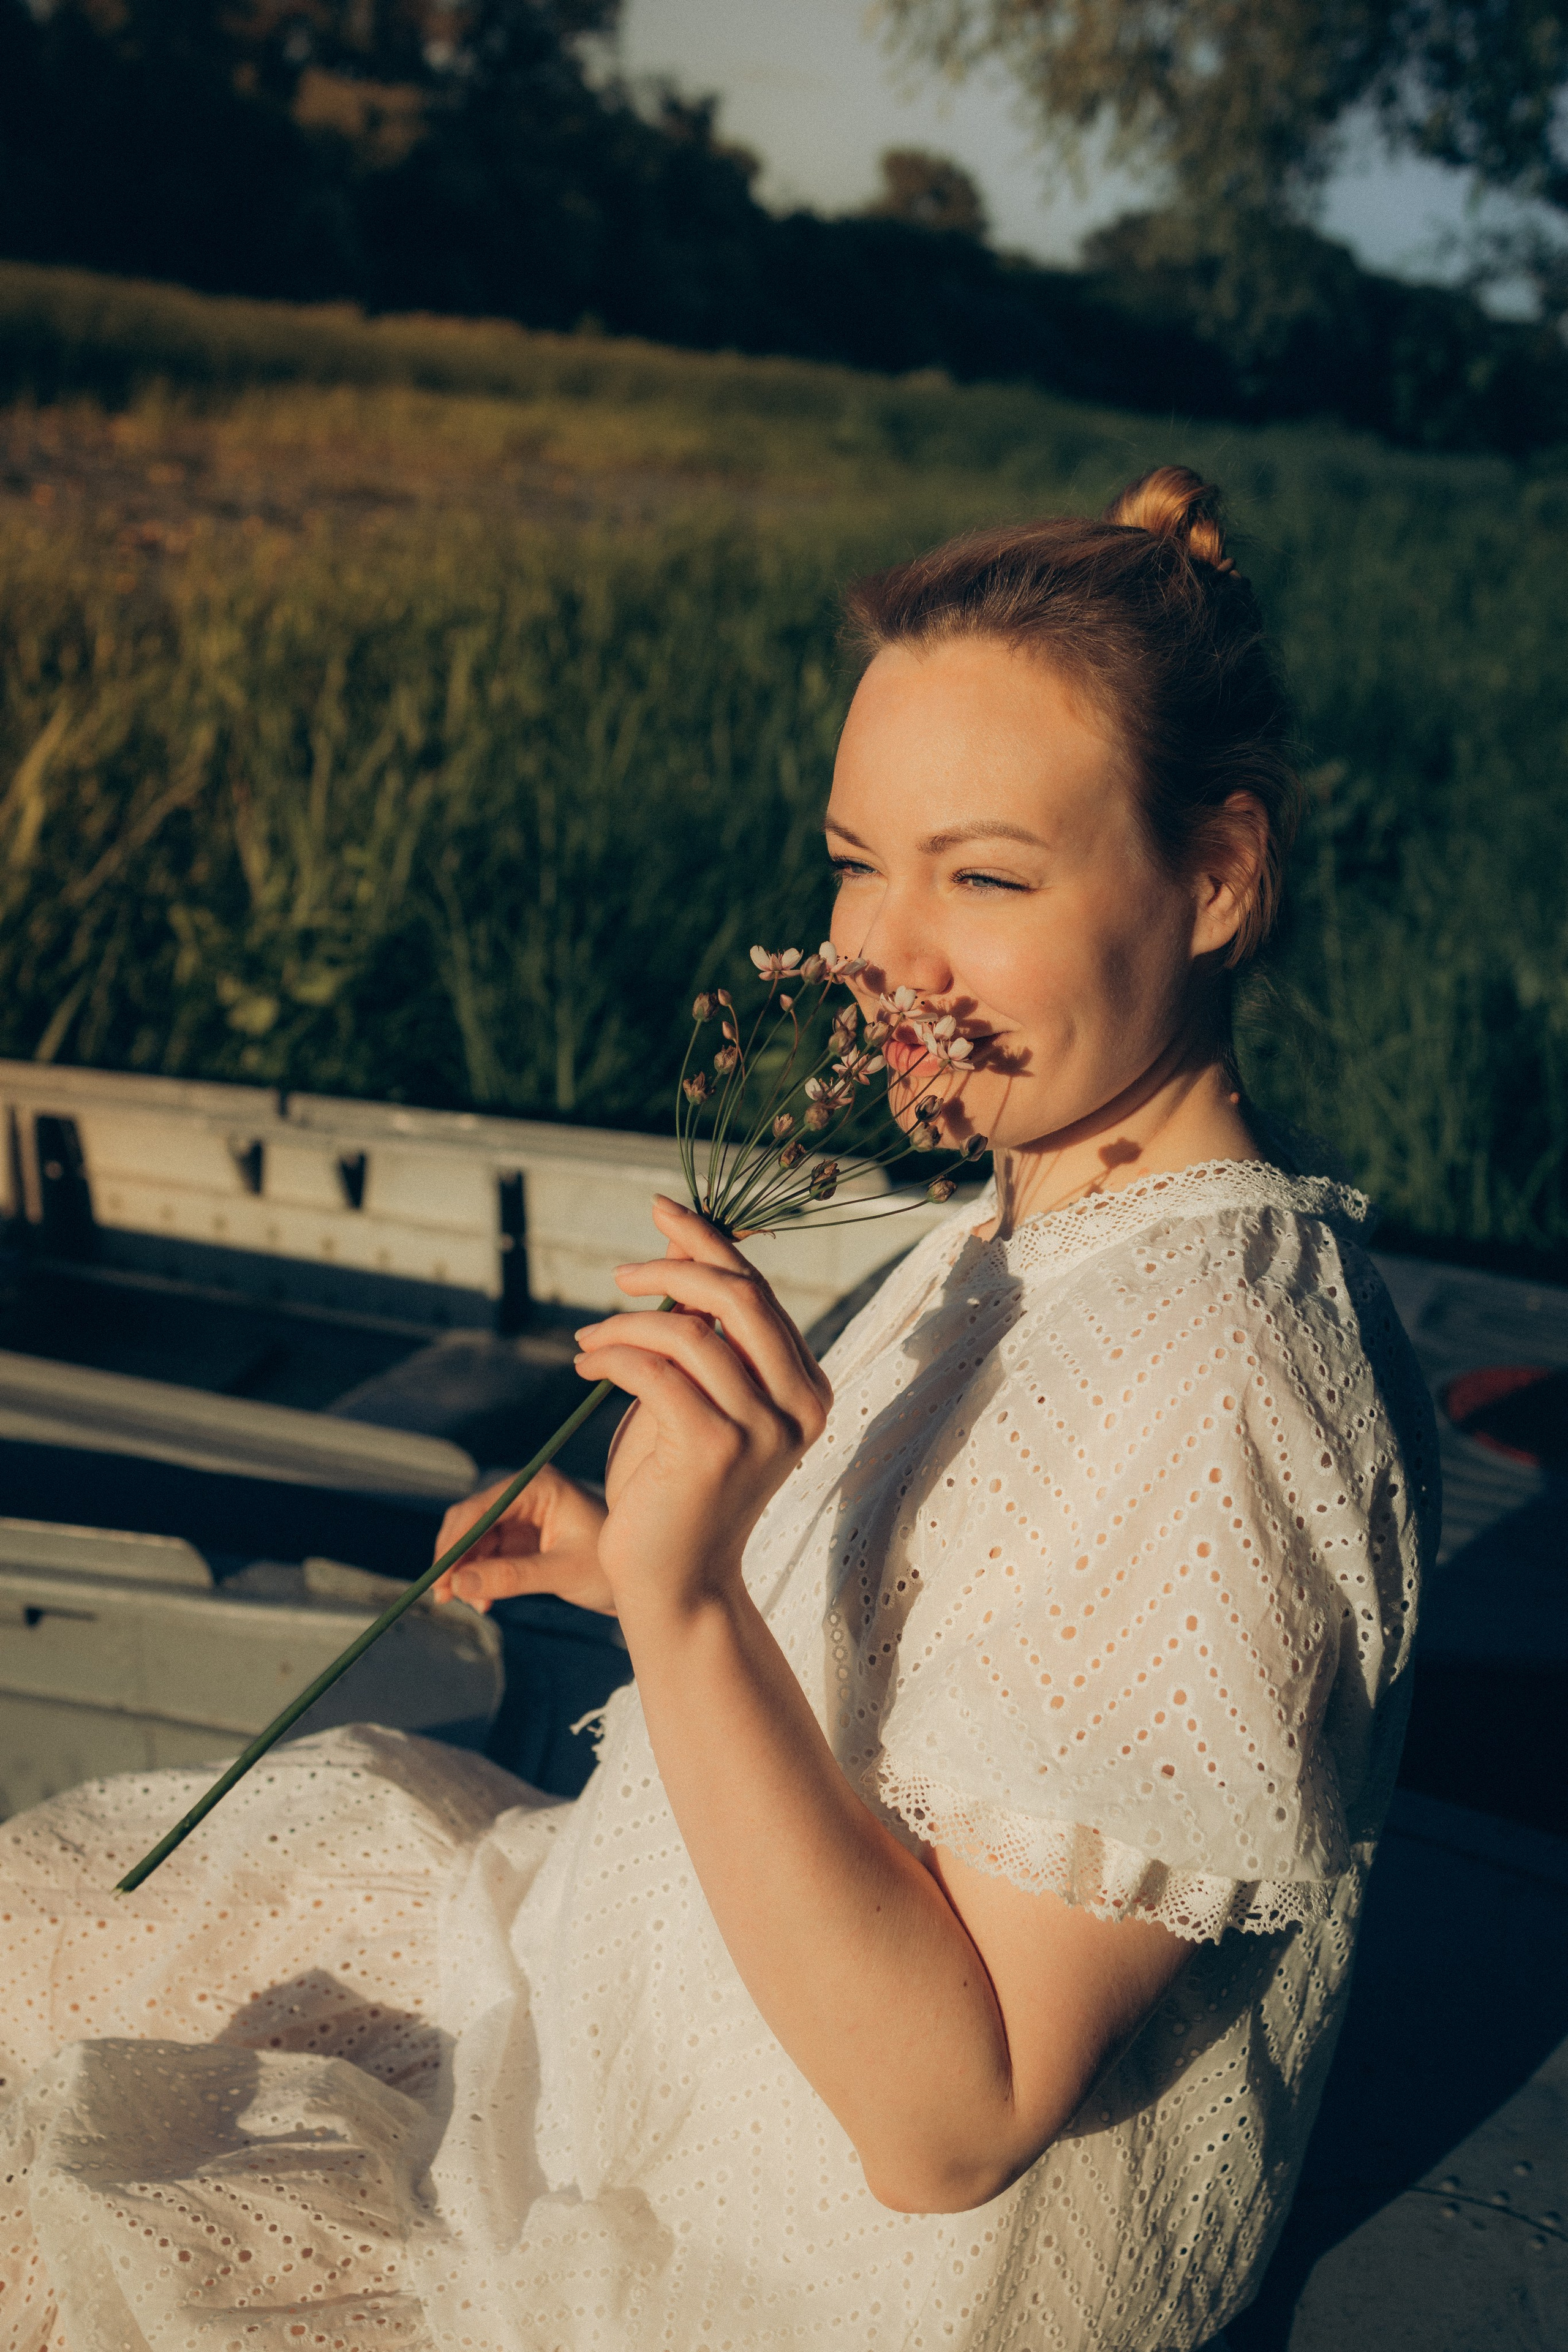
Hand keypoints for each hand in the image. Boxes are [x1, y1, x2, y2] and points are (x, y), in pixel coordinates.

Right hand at [428, 1462, 614, 1615]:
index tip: (439, 1578)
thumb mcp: (562, 1572)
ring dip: (466, 1571)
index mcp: (539, 1486)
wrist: (639, 1581)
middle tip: (443, 1597)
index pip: (481, 1508)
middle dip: (455, 1559)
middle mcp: (527, 1493)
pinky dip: (481, 1576)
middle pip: (471, 1520)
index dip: (455, 1543)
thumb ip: (512, 1577)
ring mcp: (523, 1515)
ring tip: (468, 1605)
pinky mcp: (523, 1537)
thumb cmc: (610, 1569)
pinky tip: (484, 1602)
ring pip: (475, 1539)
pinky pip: (488, 1553)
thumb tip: (459, 1584)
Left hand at [571, 1196, 831, 1618]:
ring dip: (625, 1324)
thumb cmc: (678, 1489)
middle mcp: (799, 1405)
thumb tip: (678, 1249)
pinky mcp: (715, 1450)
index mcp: (807, 1389)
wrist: (675, 1583)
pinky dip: (612, 1356)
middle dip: (673, 1266)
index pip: (758, 1292)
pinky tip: (586, 1366)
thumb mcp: (697, 1401)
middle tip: (620, 1271)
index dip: (708, 1243)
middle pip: (738, 1296)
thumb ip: (701, 1335)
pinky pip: (655, 1372)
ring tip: (589, 1340)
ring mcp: (763, 1429)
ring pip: (689, 1333)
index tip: (662, 1211)